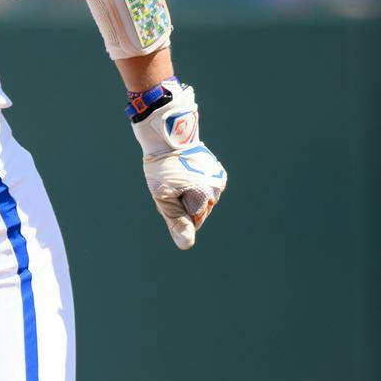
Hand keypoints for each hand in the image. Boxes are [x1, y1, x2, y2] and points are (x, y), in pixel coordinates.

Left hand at [128, 82, 225, 249]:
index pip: (192, 221)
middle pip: (198, 211)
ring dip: (188, 192)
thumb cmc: (162, 166)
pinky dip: (193, 183)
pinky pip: (204, 187)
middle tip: (170, 184)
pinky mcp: (217, 170)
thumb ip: (176, 222)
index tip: (168, 193)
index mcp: (205, 197)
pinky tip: (184, 171)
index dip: (176, 211)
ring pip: (201, 199)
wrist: (168, 134)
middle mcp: (217, 188)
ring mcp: (218, 178)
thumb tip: (186, 245)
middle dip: (183, 202)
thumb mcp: (163, 197)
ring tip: (176, 175)